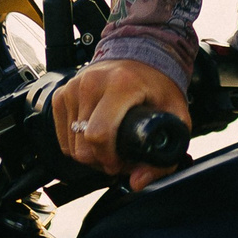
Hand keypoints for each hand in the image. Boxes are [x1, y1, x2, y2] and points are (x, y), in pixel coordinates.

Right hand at [51, 58, 188, 188]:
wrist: (142, 55)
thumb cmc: (158, 86)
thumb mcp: (175, 118)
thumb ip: (163, 157)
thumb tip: (138, 182)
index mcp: (121, 85)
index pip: (99, 135)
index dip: (109, 159)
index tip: (122, 162)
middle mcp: (92, 83)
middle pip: (82, 145)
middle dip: (100, 160)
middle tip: (119, 155)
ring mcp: (73, 87)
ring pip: (70, 144)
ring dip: (88, 153)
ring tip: (109, 144)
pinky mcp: (62, 94)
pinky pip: (62, 135)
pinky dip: (76, 143)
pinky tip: (95, 134)